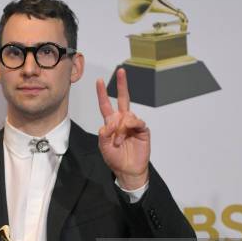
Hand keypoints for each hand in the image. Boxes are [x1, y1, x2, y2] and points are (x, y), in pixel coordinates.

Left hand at [96, 68, 149, 189]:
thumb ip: (103, 135)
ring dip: (120, 129)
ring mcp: (133, 124)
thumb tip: (108, 123)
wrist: (128, 170)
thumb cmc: (115, 159)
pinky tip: (127, 134)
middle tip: (121, 71)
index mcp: (111, 123)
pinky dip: (130, 127)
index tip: (99, 81)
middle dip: (122, 84)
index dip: (103, 93)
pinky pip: (137, 122)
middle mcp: (123, 120)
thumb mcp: (103, 147)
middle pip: (123, 99)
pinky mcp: (142, 130)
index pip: (106, 105)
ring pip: (127, 115)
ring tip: (118, 142)